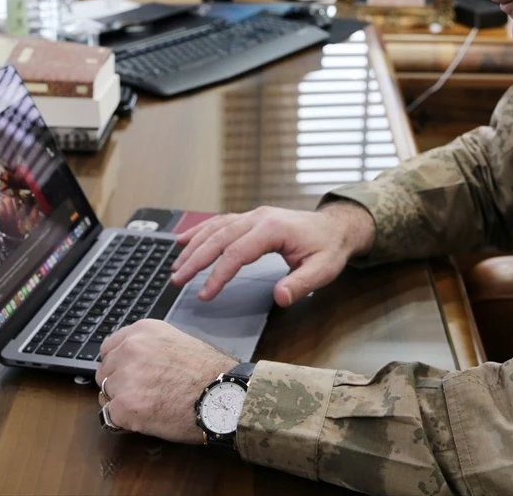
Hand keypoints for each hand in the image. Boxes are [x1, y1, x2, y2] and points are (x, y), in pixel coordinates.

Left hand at [95, 319, 234, 442]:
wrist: (222, 394)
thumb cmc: (208, 372)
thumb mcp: (177, 342)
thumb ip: (150, 348)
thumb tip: (131, 362)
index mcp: (142, 331)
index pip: (108, 348)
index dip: (118, 364)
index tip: (128, 374)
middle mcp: (130, 349)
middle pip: (104, 372)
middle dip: (118, 384)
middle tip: (143, 393)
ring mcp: (125, 377)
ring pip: (106, 394)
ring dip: (122, 402)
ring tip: (150, 405)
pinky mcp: (124, 405)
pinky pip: (110, 416)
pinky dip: (124, 421)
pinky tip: (147, 418)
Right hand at [171, 201, 375, 306]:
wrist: (336, 227)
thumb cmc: (329, 248)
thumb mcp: (323, 270)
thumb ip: (301, 284)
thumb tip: (280, 298)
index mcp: (273, 229)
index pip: (237, 253)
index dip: (218, 274)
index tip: (204, 294)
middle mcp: (258, 218)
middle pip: (219, 238)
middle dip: (195, 259)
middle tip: (177, 279)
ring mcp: (253, 215)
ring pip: (215, 228)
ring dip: (193, 246)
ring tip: (176, 266)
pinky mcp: (251, 218)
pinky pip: (220, 222)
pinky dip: (199, 231)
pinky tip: (183, 240)